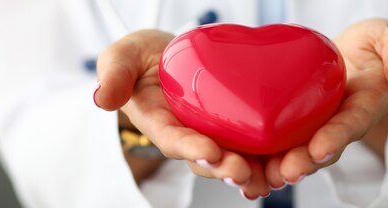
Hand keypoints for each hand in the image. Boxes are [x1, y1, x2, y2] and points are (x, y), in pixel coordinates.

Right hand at [93, 30, 269, 196]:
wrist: (169, 57)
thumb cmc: (144, 59)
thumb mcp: (125, 56)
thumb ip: (115, 73)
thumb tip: (102, 98)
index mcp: (162, 123)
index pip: (174, 140)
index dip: (191, 148)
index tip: (208, 151)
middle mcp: (189, 135)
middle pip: (208, 158)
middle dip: (224, 168)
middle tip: (242, 171)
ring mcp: (213, 134)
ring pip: (232, 159)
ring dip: (250, 171)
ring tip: (269, 178)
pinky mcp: (235, 127)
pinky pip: (252, 146)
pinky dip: (267, 157)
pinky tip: (285, 163)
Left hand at [263, 19, 387, 186]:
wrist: (357, 55)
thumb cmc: (376, 46)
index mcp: (365, 105)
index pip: (352, 123)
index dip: (337, 137)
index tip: (321, 148)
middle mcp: (340, 124)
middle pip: (322, 148)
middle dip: (305, 162)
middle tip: (288, 172)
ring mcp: (317, 127)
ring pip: (299, 152)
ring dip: (281, 167)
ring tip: (264, 177)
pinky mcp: (296, 124)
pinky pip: (280, 144)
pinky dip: (264, 159)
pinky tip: (244, 169)